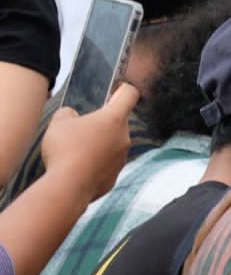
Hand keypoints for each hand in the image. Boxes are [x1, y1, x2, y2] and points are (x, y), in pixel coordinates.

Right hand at [40, 83, 135, 200]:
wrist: (69, 186)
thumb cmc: (64, 150)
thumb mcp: (58, 122)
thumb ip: (68, 113)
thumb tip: (73, 116)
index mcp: (113, 119)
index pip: (129, 95)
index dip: (123, 88)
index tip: (116, 89)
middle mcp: (124, 137)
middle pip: (117, 122)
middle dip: (101, 121)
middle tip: (80, 126)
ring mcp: (122, 158)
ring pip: (111, 144)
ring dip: (98, 142)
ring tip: (75, 149)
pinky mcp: (115, 175)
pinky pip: (106, 163)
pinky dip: (95, 162)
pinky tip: (78, 165)